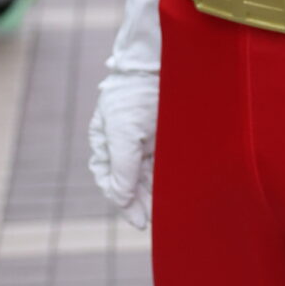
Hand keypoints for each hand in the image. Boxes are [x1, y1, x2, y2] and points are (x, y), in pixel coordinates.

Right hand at [88, 70, 159, 229]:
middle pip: (131, 181)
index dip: (123, 202)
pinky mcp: (168, 135)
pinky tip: (179, 192)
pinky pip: (167, 163)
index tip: (139, 221)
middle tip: (157, 222)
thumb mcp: (122, 131)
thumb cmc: (134, 93)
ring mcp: (147, 139)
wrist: (160, 63)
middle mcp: (125, 142)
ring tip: (170, 213)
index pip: (109, 179)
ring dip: (157, 194)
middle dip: (142, 202)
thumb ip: (121, 166)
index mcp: (105, 140)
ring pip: (150, 175)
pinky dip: (170, 179)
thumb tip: (121, 198)